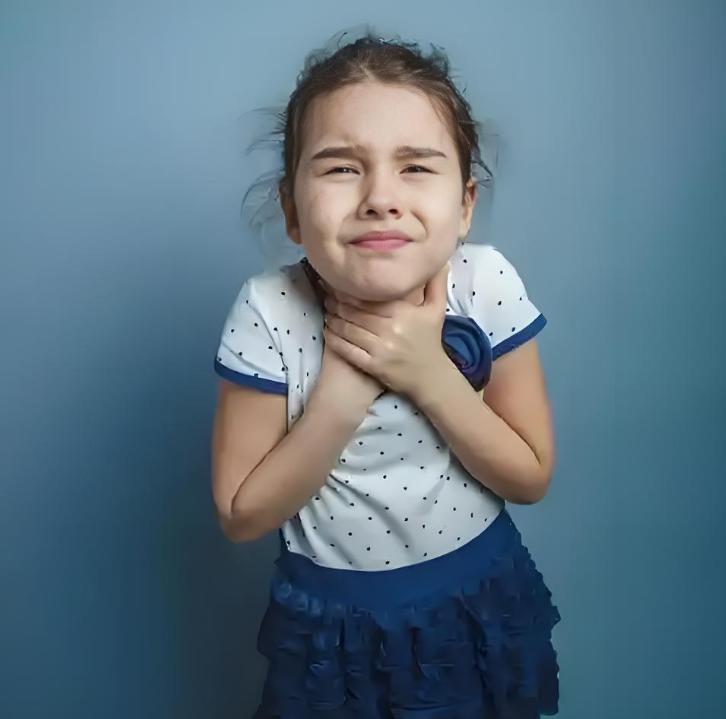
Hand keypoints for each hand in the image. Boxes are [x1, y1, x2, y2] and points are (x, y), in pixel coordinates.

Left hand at [320, 263, 451, 399]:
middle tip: (326, 295)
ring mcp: (380, 349)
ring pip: (348, 329)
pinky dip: (333, 339)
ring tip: (326, 310)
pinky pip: (346, 349)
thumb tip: (439, 260)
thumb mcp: (438, 309)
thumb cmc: (430, 340)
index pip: (368, 297)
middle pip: (355, 312)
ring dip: (332, 318)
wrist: (431, 376)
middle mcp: (390, 329)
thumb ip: (437, 283)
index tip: (338, 283)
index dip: (349, 290)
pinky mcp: (372, 365)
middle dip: (337, 303)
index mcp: (403, 312)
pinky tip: (327, 331)